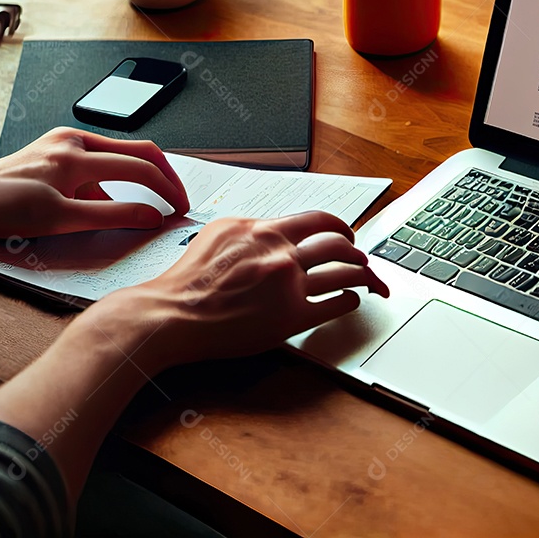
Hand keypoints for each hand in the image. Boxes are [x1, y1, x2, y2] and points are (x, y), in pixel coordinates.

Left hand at [0, 127, 189, 237]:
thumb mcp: (60, 220)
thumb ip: (111, 216)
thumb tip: (151, 217)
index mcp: (76, 152)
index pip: (139, 167)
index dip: (166, 190)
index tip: (180, 211)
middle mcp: (73, 140)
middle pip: (138, 152)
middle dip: (163, 178)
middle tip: (178, 202)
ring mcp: (64, 143)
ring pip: (118, 159)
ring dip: (135, 184)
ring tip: (144, 211)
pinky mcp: (56, 153)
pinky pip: (97, 166)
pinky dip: (110, 187)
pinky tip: (103, 209)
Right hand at [85, 211, 388, 370]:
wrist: (171, 314)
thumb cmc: (188, 280)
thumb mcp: (217, 234)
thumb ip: (251, 229)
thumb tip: (274, 227)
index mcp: (262, 230)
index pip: (316, 219)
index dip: (339, 225)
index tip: (345, 232)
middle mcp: (280, 253)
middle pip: (338, 243)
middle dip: (357, 250)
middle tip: (362, 257)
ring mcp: (288, 286)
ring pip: (344, 272)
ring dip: (362, 274)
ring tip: (366, 279)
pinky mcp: (290, 318)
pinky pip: (336, 304)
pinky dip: (350, 300)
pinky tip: (351, 301)